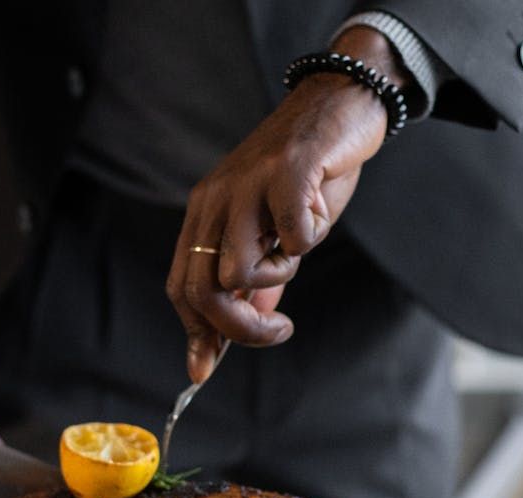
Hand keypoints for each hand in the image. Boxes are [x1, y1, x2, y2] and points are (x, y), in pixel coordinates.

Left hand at [166, 27, 407, 382]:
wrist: (340, 104)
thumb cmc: (309, 174)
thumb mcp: (274, 231)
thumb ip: (257, 280)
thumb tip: (241, 333)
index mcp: (205, 215)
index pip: (182, 287)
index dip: (195, 333)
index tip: (207, 369)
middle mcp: (216, 200)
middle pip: (204, 290)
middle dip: (241, 329)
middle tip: (279, 331)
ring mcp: (247, 185)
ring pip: (240, 270)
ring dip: (280, 274)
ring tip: (299, 247)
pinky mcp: (286, 172)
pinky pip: (293, 237)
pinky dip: (311, 237)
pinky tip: (319, 210)